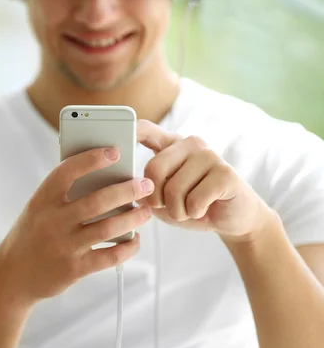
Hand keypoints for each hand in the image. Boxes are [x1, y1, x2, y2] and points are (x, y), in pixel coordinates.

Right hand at [0, 148, 154, 305]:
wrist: (12, 276)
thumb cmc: (31, 236)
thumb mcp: (38, 210)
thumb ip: (62, 196)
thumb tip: (104, 178)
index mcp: (41, 201)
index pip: (67, 172)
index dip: (91, 159)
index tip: (114, 152)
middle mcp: (52, 221)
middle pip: (97, 201)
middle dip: (127, 190)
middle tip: (145, 184)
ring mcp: (64, 246)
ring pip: (108, 228)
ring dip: (133, 218)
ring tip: (146, 211)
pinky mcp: (74, 269)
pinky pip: (110, 256)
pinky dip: (128, 247)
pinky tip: (135, 239)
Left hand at [136, 119, 271, 242]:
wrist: (230, 217)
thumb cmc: (190, 204)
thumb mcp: (161, 196)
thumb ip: (144, 187)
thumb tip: (126, 186)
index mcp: (170, 145)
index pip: (146, 129)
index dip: (131, 131)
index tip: (117, 139)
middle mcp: (189, 143)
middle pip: (154, 168)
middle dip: (155, 198)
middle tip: (167, 206)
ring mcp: (209, 155)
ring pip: (174, 189)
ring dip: (177, 211)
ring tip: (188, 209)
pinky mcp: (225, 173)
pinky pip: (194, 200)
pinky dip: (194, 213)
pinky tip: (204, 209)